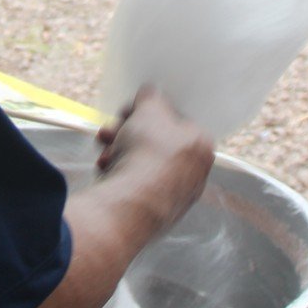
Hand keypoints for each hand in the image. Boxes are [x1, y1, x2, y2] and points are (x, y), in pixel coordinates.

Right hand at [97, 88, 213, 235]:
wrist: (131, 203)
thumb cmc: (148, 153)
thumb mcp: (149, 108)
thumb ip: (151, 97)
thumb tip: (150, 94)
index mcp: (203, 146)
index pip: (177, 120)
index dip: (151, 111)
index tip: (133, 109)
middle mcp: (195, 173)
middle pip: (157, 143)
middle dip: (129, 132)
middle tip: (113, 128)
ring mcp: (176, 196)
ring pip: (143, 164)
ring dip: (120, 151)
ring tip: (104, 148)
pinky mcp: (155, 213)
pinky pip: (135, 185)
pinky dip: (120, 174)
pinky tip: (106, 170)